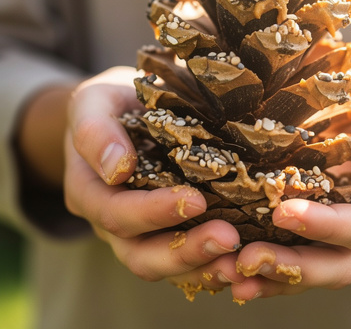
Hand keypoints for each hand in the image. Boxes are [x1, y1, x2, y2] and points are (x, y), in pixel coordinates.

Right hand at [64, 67, 243, 292]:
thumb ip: (95, 131)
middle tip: (228, 238)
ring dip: (204, 265)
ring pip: (167, 265)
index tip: (196, 200)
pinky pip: (187, 258)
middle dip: (185, 251)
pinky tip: (243, 257)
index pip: (116, 214)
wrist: (126, 109)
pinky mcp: (169, 228)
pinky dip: (212, 262)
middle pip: (141, 255)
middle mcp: (113, 221)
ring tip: (242, 259)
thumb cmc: (110, 103)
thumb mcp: (94, 103)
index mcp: (90, 192)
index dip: (153, 213)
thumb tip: (117, 168)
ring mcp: (142, 230)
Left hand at [231, 72, 350, 299]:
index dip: (327, 226)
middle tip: (246, 260)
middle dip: (294, 267)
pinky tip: (235, 262)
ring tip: (229, 272)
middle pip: (342, 264)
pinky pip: (305, 253)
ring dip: (276, 275)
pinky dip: (274, 263)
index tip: (284, 213)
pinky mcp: (333, 227)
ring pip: (319, 268)